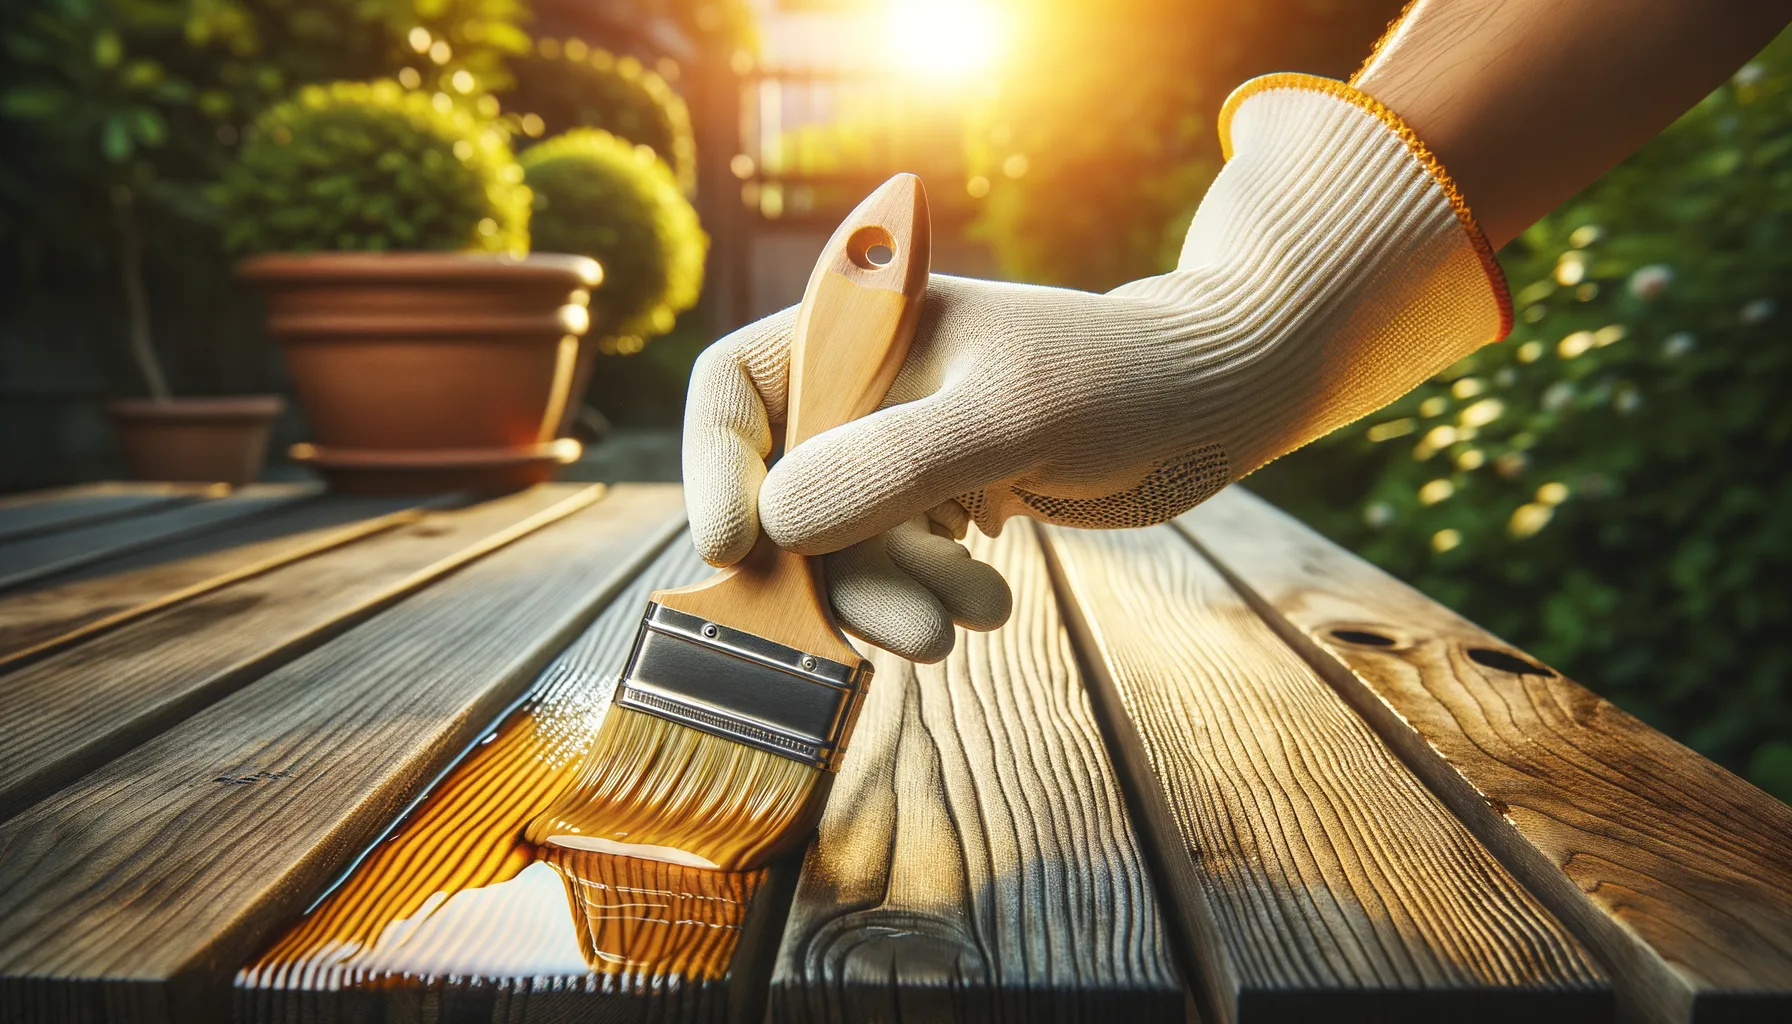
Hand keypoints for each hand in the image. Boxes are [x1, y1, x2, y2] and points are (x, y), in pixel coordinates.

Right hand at [684, 75, 1509, 660]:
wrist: (1209, 402)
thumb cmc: (1120, 380)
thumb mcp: (1010, 416)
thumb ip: (895, 464)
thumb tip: (775, 525)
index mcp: (858, 324)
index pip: (737, 392)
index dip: (718, 471)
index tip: (737, 551)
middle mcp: (861, 382)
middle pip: (786, 489)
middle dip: (842, 570)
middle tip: (917, 639)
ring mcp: (895, 440)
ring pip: (841, 540)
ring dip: (898, 594)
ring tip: (981, 617)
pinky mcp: (932, 490)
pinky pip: (891, 558)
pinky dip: (930, 590)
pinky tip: (990, 599)